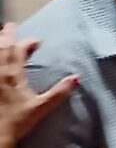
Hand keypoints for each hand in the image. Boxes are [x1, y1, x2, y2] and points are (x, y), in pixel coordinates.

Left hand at [0, 26, 76, 147]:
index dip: (27, 43)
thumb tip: (76, 78)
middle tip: (10, 26)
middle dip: (7, 36)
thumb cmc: (17, 122)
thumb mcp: (40, 108)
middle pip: (2, 49)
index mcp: (14, 76)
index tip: (36, 41)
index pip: (19, 52)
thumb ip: (58, 92)